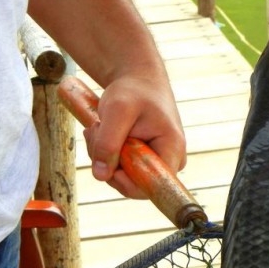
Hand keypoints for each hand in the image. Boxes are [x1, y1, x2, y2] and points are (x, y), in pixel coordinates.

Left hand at [83, 73, 185, 198]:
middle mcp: (170, 162)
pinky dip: (105, 154)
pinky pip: (120, 170)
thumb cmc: (133, 91)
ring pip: (123, 177)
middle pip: (134, 184)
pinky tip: (103, 133)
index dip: (125, 181)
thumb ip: (108, 143)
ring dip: (103, 156)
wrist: (139, 81)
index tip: (108, 159)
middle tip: (96, 131)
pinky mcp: (145, 162)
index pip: (152, 186)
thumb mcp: (117, 110)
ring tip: (99, 127)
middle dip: (108, 162)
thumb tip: (100, 176)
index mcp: (172, 150)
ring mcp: (157, 163)